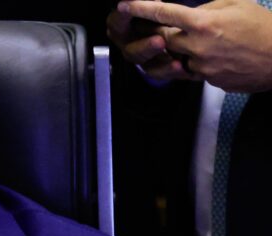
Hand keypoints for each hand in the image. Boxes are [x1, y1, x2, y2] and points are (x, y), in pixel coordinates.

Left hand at [118, 0, 271, 91]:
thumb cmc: (262, 27)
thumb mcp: (235, 4)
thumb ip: (205, 7)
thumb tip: (187, 11)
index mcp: (203, 23)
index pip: (163, 14)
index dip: (141, 8)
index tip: (125, 5)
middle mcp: (197, 46)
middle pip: (161, 39)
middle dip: (156, 32)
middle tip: (154, 26)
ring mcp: (201, 67)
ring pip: (173, 58)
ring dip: (174, 50)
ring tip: (187, 42)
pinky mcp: (207, 81)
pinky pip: (188, 72)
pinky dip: (189, 63)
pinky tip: (203, 56)